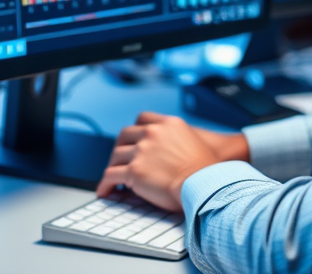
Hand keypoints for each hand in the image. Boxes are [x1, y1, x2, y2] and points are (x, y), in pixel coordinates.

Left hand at [96, 112, 246, 210]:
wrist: (205, 184)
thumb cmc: (206, 170)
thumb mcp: (195, 141)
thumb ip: (177, 139)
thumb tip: (170, 152)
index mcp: (168, 124)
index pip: (143, 118)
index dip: (136, 130)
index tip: (133, 139)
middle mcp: (153, 133)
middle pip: (125, 135)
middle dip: (120, 147)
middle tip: (119, 159)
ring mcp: (141, 151)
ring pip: (115, 156)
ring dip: (113, 166)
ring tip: (111, 178)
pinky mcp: (134, 171)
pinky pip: (111, 175)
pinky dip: (105, 184)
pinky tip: (105, 191)